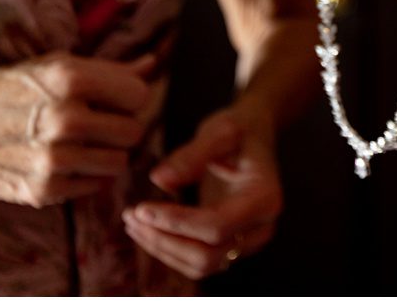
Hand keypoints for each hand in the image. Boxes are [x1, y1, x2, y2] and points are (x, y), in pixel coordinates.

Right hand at [0, 51, 157, 207]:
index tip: (115, 98)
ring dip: (108, 152)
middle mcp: (64, 118)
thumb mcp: (52, 67)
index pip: (138, 94)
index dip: (130, 96)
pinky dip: (88, 174)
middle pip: (134, 131)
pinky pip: (95, 185)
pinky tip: (66, 160)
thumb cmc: (6, 91)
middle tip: (101, 122)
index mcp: (69, 79)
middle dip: (122, 126)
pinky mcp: (44, 190)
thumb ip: (109, 69)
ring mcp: (54, 158)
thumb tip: (154, 63)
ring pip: (120, 162)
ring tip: (84, 141)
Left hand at [122, 109, 281, 279]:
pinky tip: (147, 229)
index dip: (177, 222)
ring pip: (200, 265)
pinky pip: (198, 263)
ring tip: (132, 223)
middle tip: (131, 215)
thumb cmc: (239, 129)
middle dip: (164, 240)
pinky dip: (169, 251)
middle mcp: (261, 227)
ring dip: (162, 249)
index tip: (142, 208)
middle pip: (208, 255)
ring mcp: (248, 242)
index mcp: (265, 198)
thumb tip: (158, 180)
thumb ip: (191, 155)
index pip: (218, 226)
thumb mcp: (220, 131)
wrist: (252, 136)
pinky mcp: (231, 246)